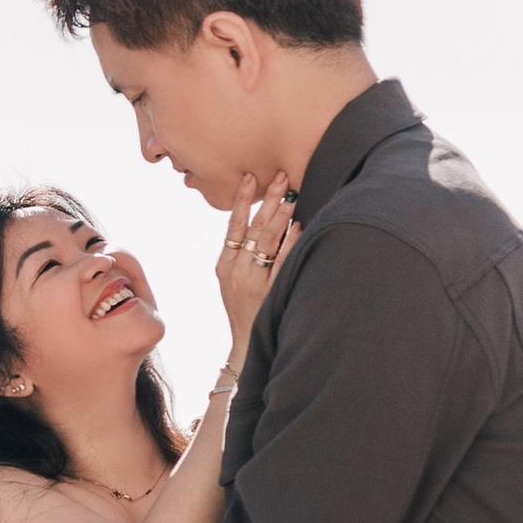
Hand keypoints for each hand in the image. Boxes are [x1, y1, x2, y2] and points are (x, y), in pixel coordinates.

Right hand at [217, 175, 298, 352]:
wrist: (246, 346)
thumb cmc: (244, 310)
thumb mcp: (232, 281)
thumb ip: (240, 254)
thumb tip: (262, 220)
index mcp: (224, 265)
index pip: (233, 225)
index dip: (242, 200)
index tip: (250, 177)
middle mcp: (236, 271)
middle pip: (253, 228)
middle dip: (268, 200)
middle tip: (281, 176)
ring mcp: (253, 282)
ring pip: (266, 241)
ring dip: (280, 215)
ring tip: (291, 194)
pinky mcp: (270, 293)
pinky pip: (282, 262)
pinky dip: (290, 242)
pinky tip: (299, 226)